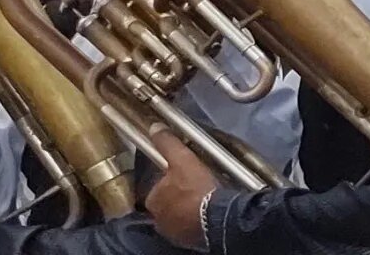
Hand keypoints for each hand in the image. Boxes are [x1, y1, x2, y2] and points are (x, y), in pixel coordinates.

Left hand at [145, 130, 218, 249]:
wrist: (217, 218)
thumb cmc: (197, 188)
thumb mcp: (183, 160)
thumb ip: (168, 144)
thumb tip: (154, 127)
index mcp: (153, 199)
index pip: (160, 186)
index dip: (173, 180)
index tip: (187, 177)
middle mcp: (157, 218)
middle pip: (168, 202)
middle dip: (179, 196)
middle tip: (198, 188)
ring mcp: (171, 231)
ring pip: (177, 215)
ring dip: (187, 209)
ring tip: (204, 201)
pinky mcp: (186, 241)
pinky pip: (188, 227)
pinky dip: (194, 221)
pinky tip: (206, 215)